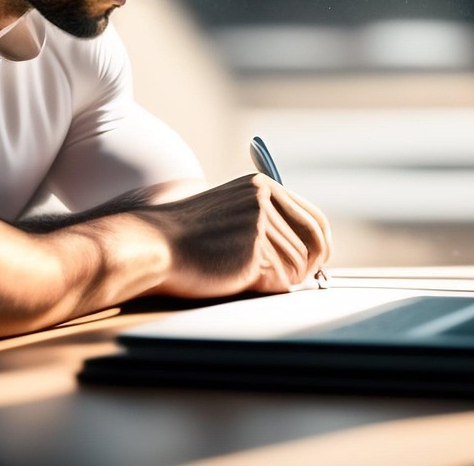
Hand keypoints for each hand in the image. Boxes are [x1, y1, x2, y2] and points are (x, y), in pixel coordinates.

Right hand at [139, 173, 332, 296]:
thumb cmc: (188, 237)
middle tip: (294, 280)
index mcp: (260, 185)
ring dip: (279, 279)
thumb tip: (307, 249)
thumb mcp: (229, 214)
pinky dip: (265, 287)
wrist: (153, 244)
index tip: (315, 263)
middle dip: (308, 267)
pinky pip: (280, 281)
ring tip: (243, 275)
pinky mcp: (254, 247)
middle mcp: (264, 197)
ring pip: (297, 266)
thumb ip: (265, 220)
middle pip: (314, 243)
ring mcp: (260, 221)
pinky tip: (237, 278)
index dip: (320, 245)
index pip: (314, 218)